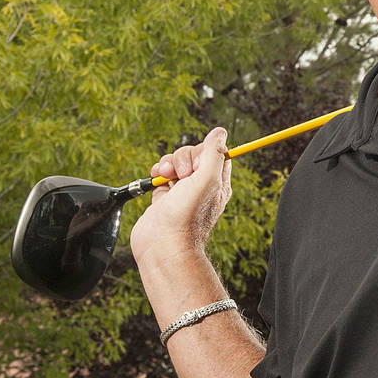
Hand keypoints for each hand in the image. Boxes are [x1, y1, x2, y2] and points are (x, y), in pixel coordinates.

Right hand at [130, 128, 231, 264]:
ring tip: (166, 176)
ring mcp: (182, 191)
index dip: (204, 151)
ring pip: (176, 162)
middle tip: (181, 175)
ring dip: (169, 163)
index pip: (215, 153)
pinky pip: (162, 174)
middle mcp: (201, 186)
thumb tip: (220, 132)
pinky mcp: (164, 196)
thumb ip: (213, 153)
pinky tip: (156, 177)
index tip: (197, 164)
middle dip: (183, 158)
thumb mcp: (207, 179)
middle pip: (193, 155)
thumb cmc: (187, 216)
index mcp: (218, 182)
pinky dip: (158, 171)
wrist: (163, 245)